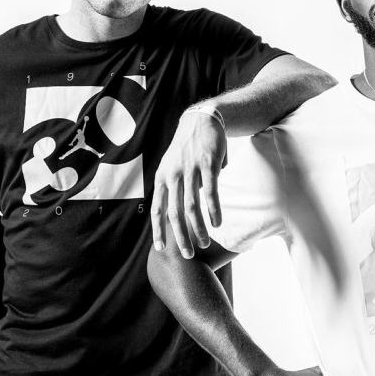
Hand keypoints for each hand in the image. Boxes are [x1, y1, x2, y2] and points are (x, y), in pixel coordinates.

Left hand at [151, 110, 225, 256]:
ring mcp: (190, 169)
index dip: (158, 230)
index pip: (157, 209)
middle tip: (189, 255)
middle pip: (174, 213)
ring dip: (199, 228)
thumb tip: (178, 214)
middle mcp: (173, 175)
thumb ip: (173, 188)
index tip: (161, 249)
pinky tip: (217, 223)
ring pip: (192, 206)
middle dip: (181, 237)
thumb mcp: (172, 166)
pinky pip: (210, 191)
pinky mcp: (208, 163)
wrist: (201, 119)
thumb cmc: (187, 149)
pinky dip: (213, 210)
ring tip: (206, 242)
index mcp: (162, 177)